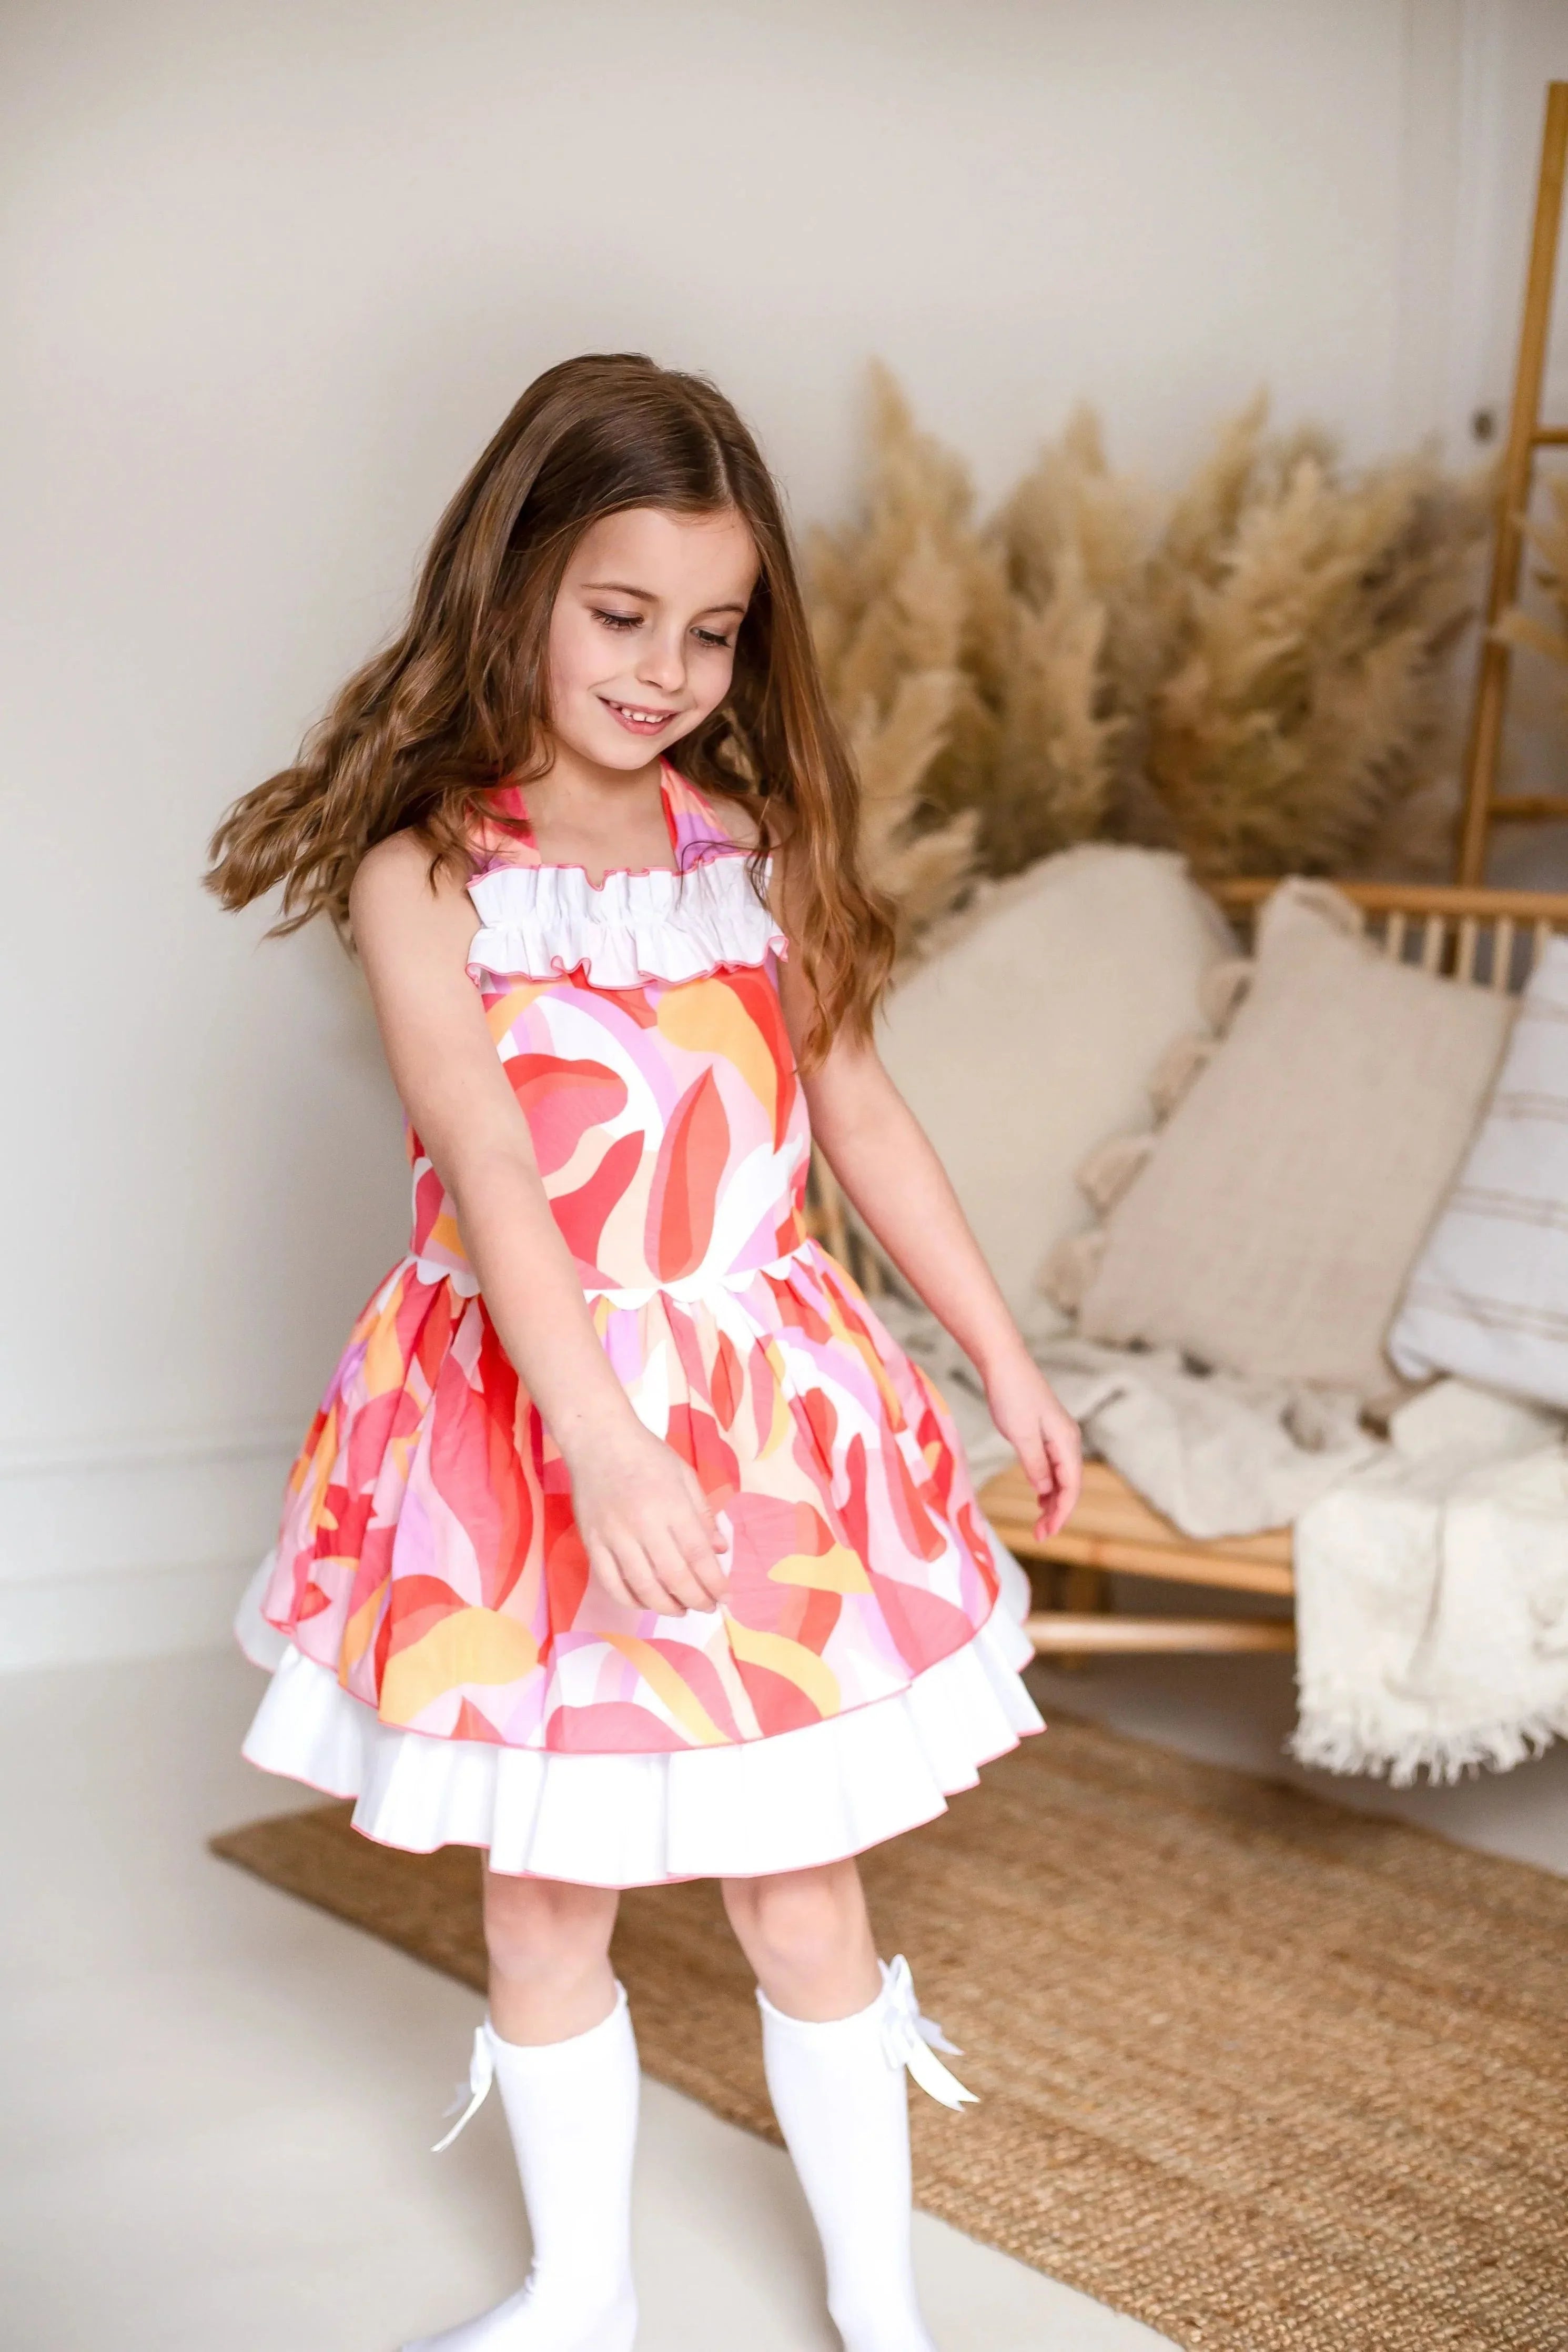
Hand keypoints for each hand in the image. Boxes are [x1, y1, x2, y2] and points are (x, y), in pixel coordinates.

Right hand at [565, 1414, 728, 1617]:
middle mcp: (643, 1523)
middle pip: (674, 1576)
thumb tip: (720, 1550)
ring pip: (642, 1585)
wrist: (598, 1439)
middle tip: (707, 1608)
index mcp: (671, 1505)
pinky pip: (610, 1582)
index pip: (698, 1554)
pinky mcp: (591, 1542)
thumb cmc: (647, 1455)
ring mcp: (614, 1535)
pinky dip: (629, 1599)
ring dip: (666, 1606)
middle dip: (696, 1599)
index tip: (727, 1598)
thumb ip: (703, 1514)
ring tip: (681, 1610)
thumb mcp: (685, 1475)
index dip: (714, 1582)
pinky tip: (645, 1602)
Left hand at [982, 1351, 1082, 1539]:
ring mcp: (1058, 1435)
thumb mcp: (1021, 1435)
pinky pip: (1053, 1465)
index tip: (1045, 1534)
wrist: (1003, 1362)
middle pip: (1070, 1485)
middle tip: (1039, 1535)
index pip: (1071, 1487)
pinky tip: (1039, 1496)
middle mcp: (1068, 1439)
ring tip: (1039, 1523)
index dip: (1061, 1514)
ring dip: (1052, 1501)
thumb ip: (1035, 1465)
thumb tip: (1045, 1491)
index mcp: (1067, 1441)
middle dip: (1057, 1513)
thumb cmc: (1011, 1394)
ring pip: (1062, 1477)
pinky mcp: (1046, 1431)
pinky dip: (1047, 1485)